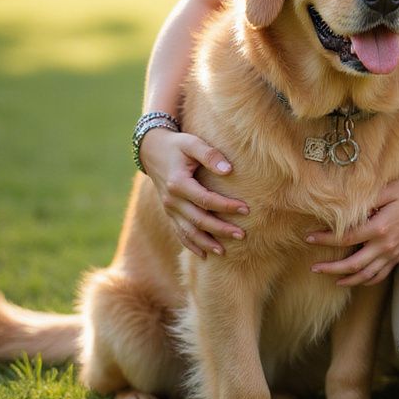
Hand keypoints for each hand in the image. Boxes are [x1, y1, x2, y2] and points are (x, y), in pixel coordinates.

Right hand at [140, 127, 248, 257]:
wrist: (151, 149)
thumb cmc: (177, 145)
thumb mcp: (193, 143)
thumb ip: (210, 155)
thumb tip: (229, 170)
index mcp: (178, 183)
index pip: (206, 199)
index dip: (226, 206)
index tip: (246, 209)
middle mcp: (171, 200)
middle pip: (198, 220)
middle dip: (220, 230)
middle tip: (242, 235)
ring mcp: (169, 208)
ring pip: (188, 231)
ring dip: (206, 243)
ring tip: (225, 252)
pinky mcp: (169, 212)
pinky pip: (179, 232)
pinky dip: (191, 244)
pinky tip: (204, 254)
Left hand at [306, 179, 398, 286]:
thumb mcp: (389, 189)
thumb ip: (368, 200)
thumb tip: (347, 208)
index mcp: (380, 227)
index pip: (346, 238)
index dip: (325, 240)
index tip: (309, 238)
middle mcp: (385, 245)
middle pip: (352, 264)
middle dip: (330, 268)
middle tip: (313, 268)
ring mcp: (392, 254)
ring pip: (365, 275)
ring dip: (346, 278)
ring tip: (330, 277)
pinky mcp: (398, 257)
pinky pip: (380, 275)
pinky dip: (365, 281)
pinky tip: (354, 280)